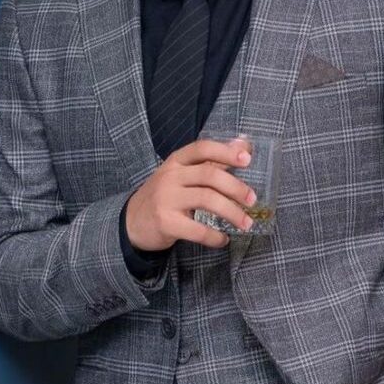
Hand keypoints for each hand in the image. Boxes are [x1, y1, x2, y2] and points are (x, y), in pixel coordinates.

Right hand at [125, 137, 255, 250]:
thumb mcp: (182, 174)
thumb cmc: (165, 195)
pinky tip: (223, 239)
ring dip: (232, 212)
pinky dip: (215, 236)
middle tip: (252, 200)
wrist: (131, 222)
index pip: (202, 148)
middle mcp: (170, 176)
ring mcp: (166, 199)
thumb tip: (244, 144)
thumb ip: (211, 161)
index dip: (225, 151)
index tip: (247, 158)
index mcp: (176, 161)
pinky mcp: (165, 222)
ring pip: (207, 200)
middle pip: (209, 175)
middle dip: (236, 187)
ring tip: (246, 223)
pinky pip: (197, 229)